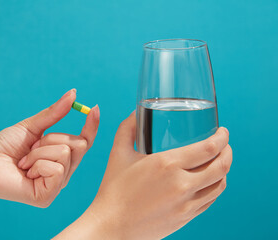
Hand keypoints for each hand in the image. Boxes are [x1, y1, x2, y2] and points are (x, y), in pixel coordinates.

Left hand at [0, 89, 99, 206]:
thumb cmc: (4, 146)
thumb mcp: (33, 126)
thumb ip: (55, 113)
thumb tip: (74, 94)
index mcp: (61, 159)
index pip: (84, 142)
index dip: (91, 126)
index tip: (95, 108)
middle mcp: (63, 173)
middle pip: (78, 144)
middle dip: (52, 138)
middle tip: (32, 148)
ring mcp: (56, 185)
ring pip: (65, 153)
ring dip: (39, 152)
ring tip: (25, 162)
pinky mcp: (48, 196)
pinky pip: (56, 169)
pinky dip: (37, 163)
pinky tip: (26, 172)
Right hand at [55, 112, 231, 239]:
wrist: (112, 225)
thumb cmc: (113, 190)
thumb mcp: (118, 154)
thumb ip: (127, 128)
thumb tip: (135, 113)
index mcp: (167, 164)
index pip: (209, 148)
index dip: (222, 137)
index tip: (223, 131)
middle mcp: (182, 184)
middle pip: (221, 166)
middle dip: (228, 151)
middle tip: (224, 144)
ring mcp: (186, 204)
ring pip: (220, 184)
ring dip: (225, 170)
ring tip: (219, 162)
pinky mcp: (186, 217)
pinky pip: (210, 200)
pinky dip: (215, 187)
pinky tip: (209, 182)